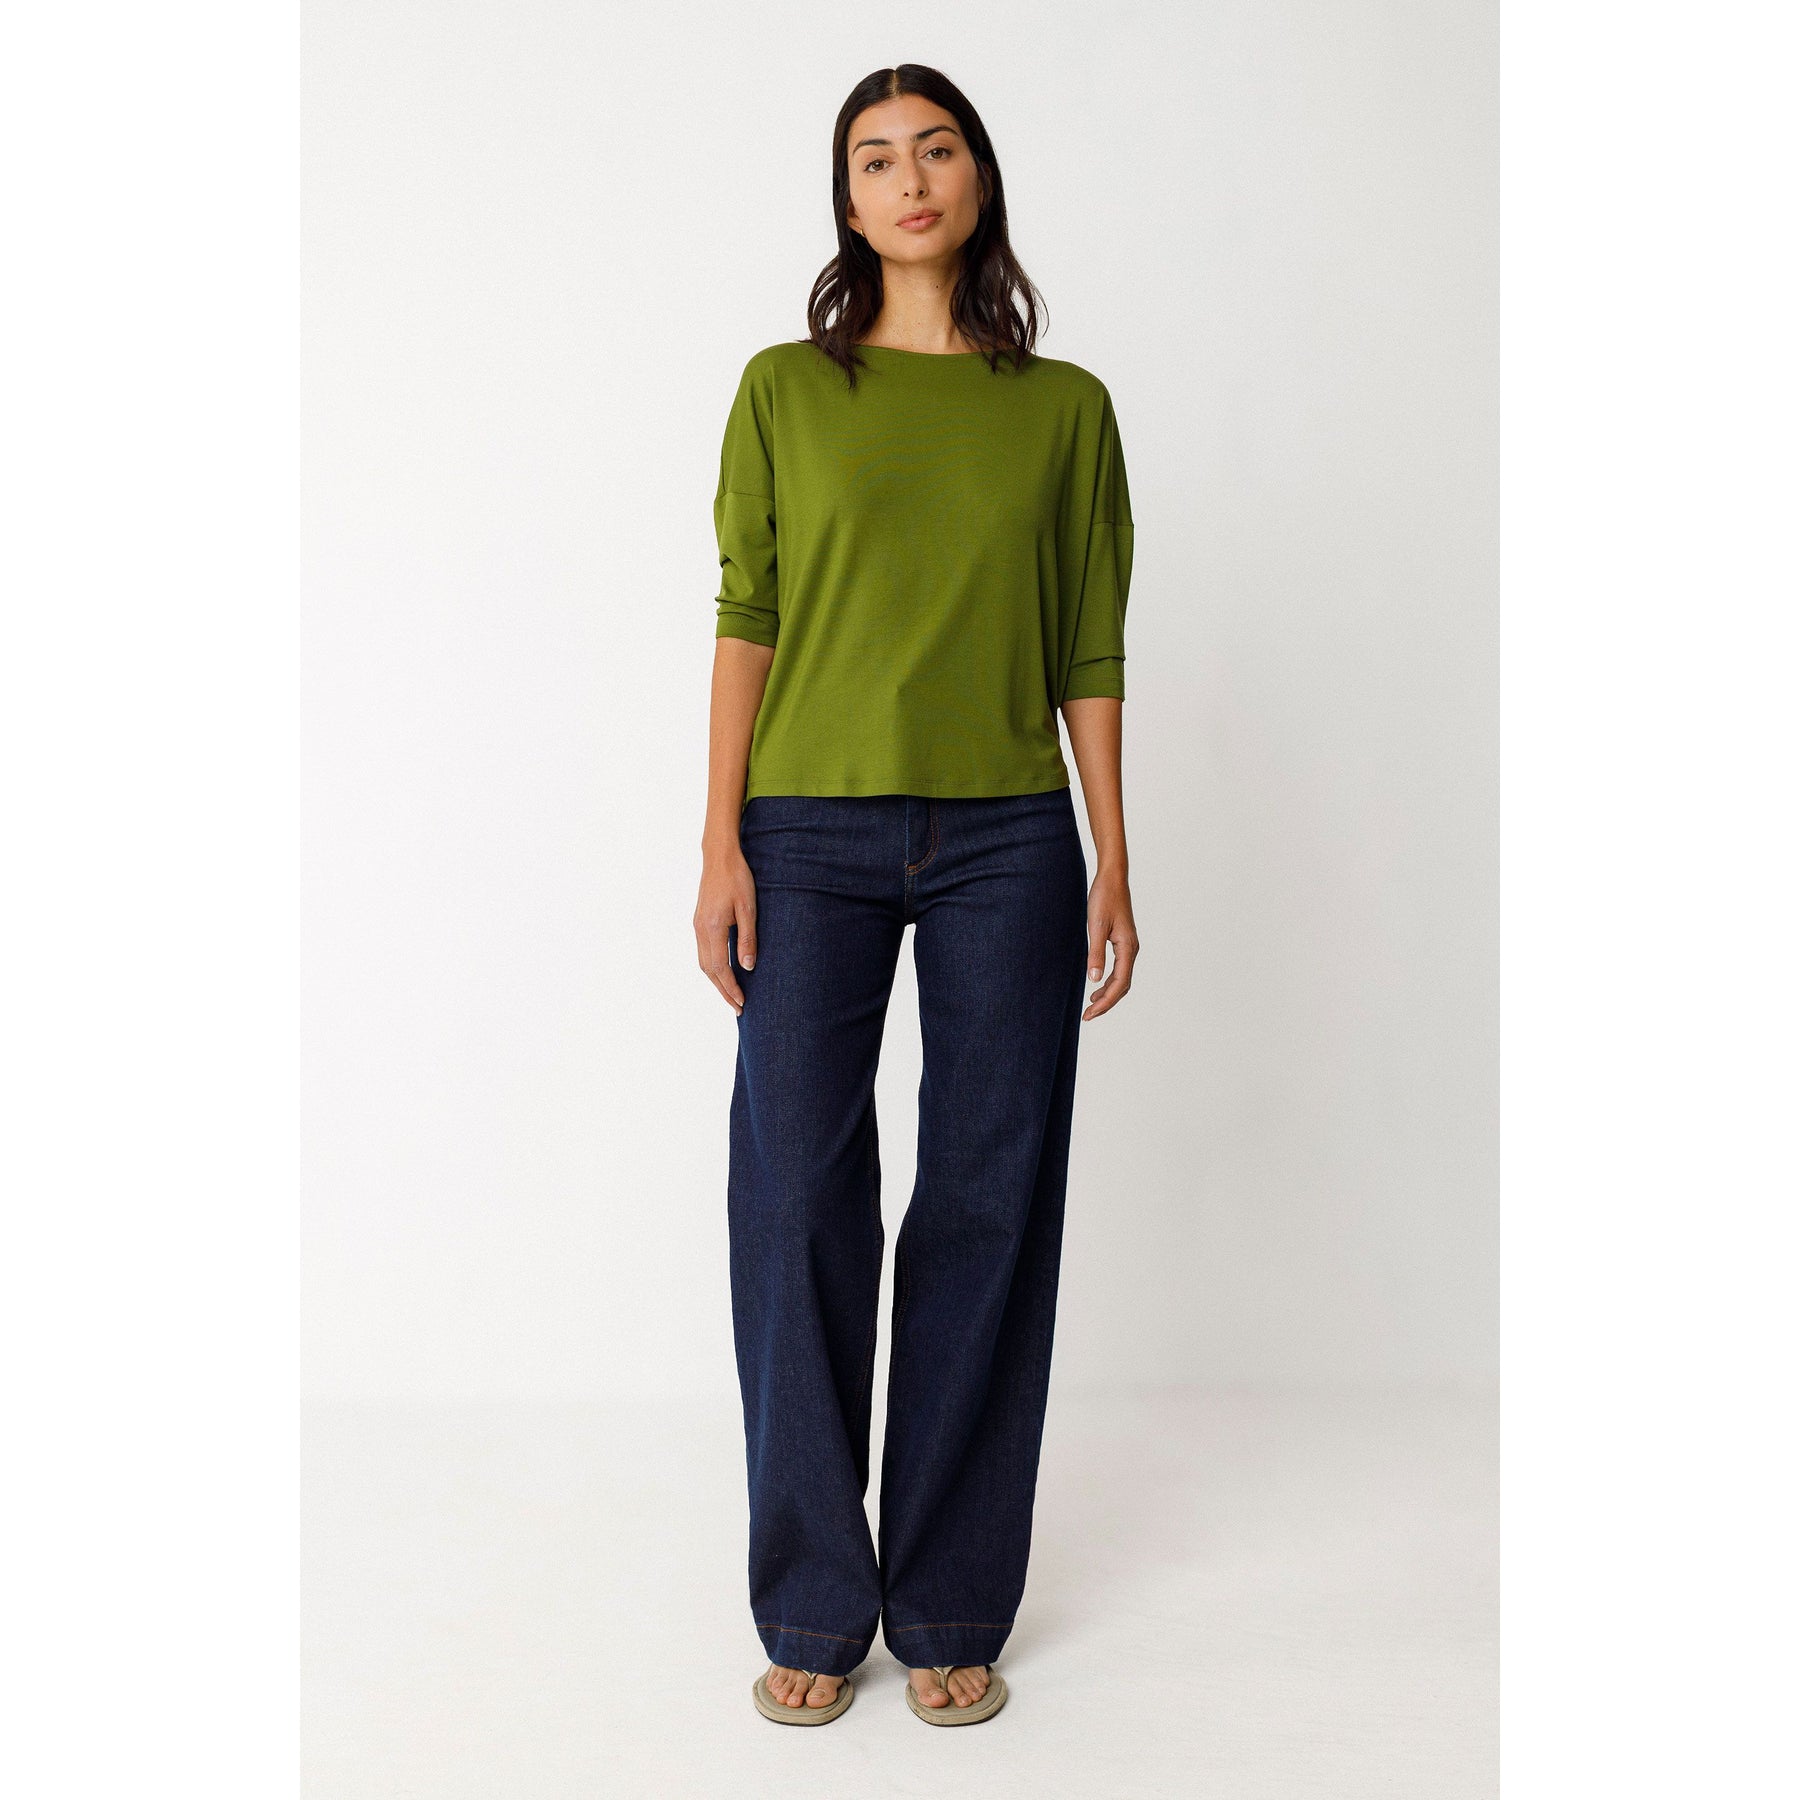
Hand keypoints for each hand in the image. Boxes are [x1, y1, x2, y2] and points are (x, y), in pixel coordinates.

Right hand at [695, 841, 756, 1015]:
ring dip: (717, 981)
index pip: (720, 968)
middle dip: (723, 991)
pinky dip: (713, 967)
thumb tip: (747, 967)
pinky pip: (704, 952)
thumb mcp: (748, 909)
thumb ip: (747, 938)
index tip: (742, 1002)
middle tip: (737, 1007)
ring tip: (731, 994)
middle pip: (709, 970)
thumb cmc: (737, 878)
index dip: (731, 988)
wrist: (719, 857)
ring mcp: (698, 925)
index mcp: (712, 928)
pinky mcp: (700, 921)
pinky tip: (724, 971)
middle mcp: (700, 930)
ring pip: (704, 963)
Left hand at [1082, 867, 1137, 1020]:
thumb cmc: (1104, 898)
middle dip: (1106, 1003)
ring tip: (1091, 1005)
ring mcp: (1129, 946)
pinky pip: (1119, 969)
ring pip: (1122, 979)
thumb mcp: (1096, 926)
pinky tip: (1096, 984)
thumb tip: (1094, 980)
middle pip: (1123, 986)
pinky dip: (1109, 981)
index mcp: (1127, 948)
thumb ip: (1096, 953)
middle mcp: (1132, 950)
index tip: (1089, 1014)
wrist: (1112, 878)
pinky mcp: (1123, 942)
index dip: (1105, 1003)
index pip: (1119, 984)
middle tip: (1087, 1016)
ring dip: (1108, 994)